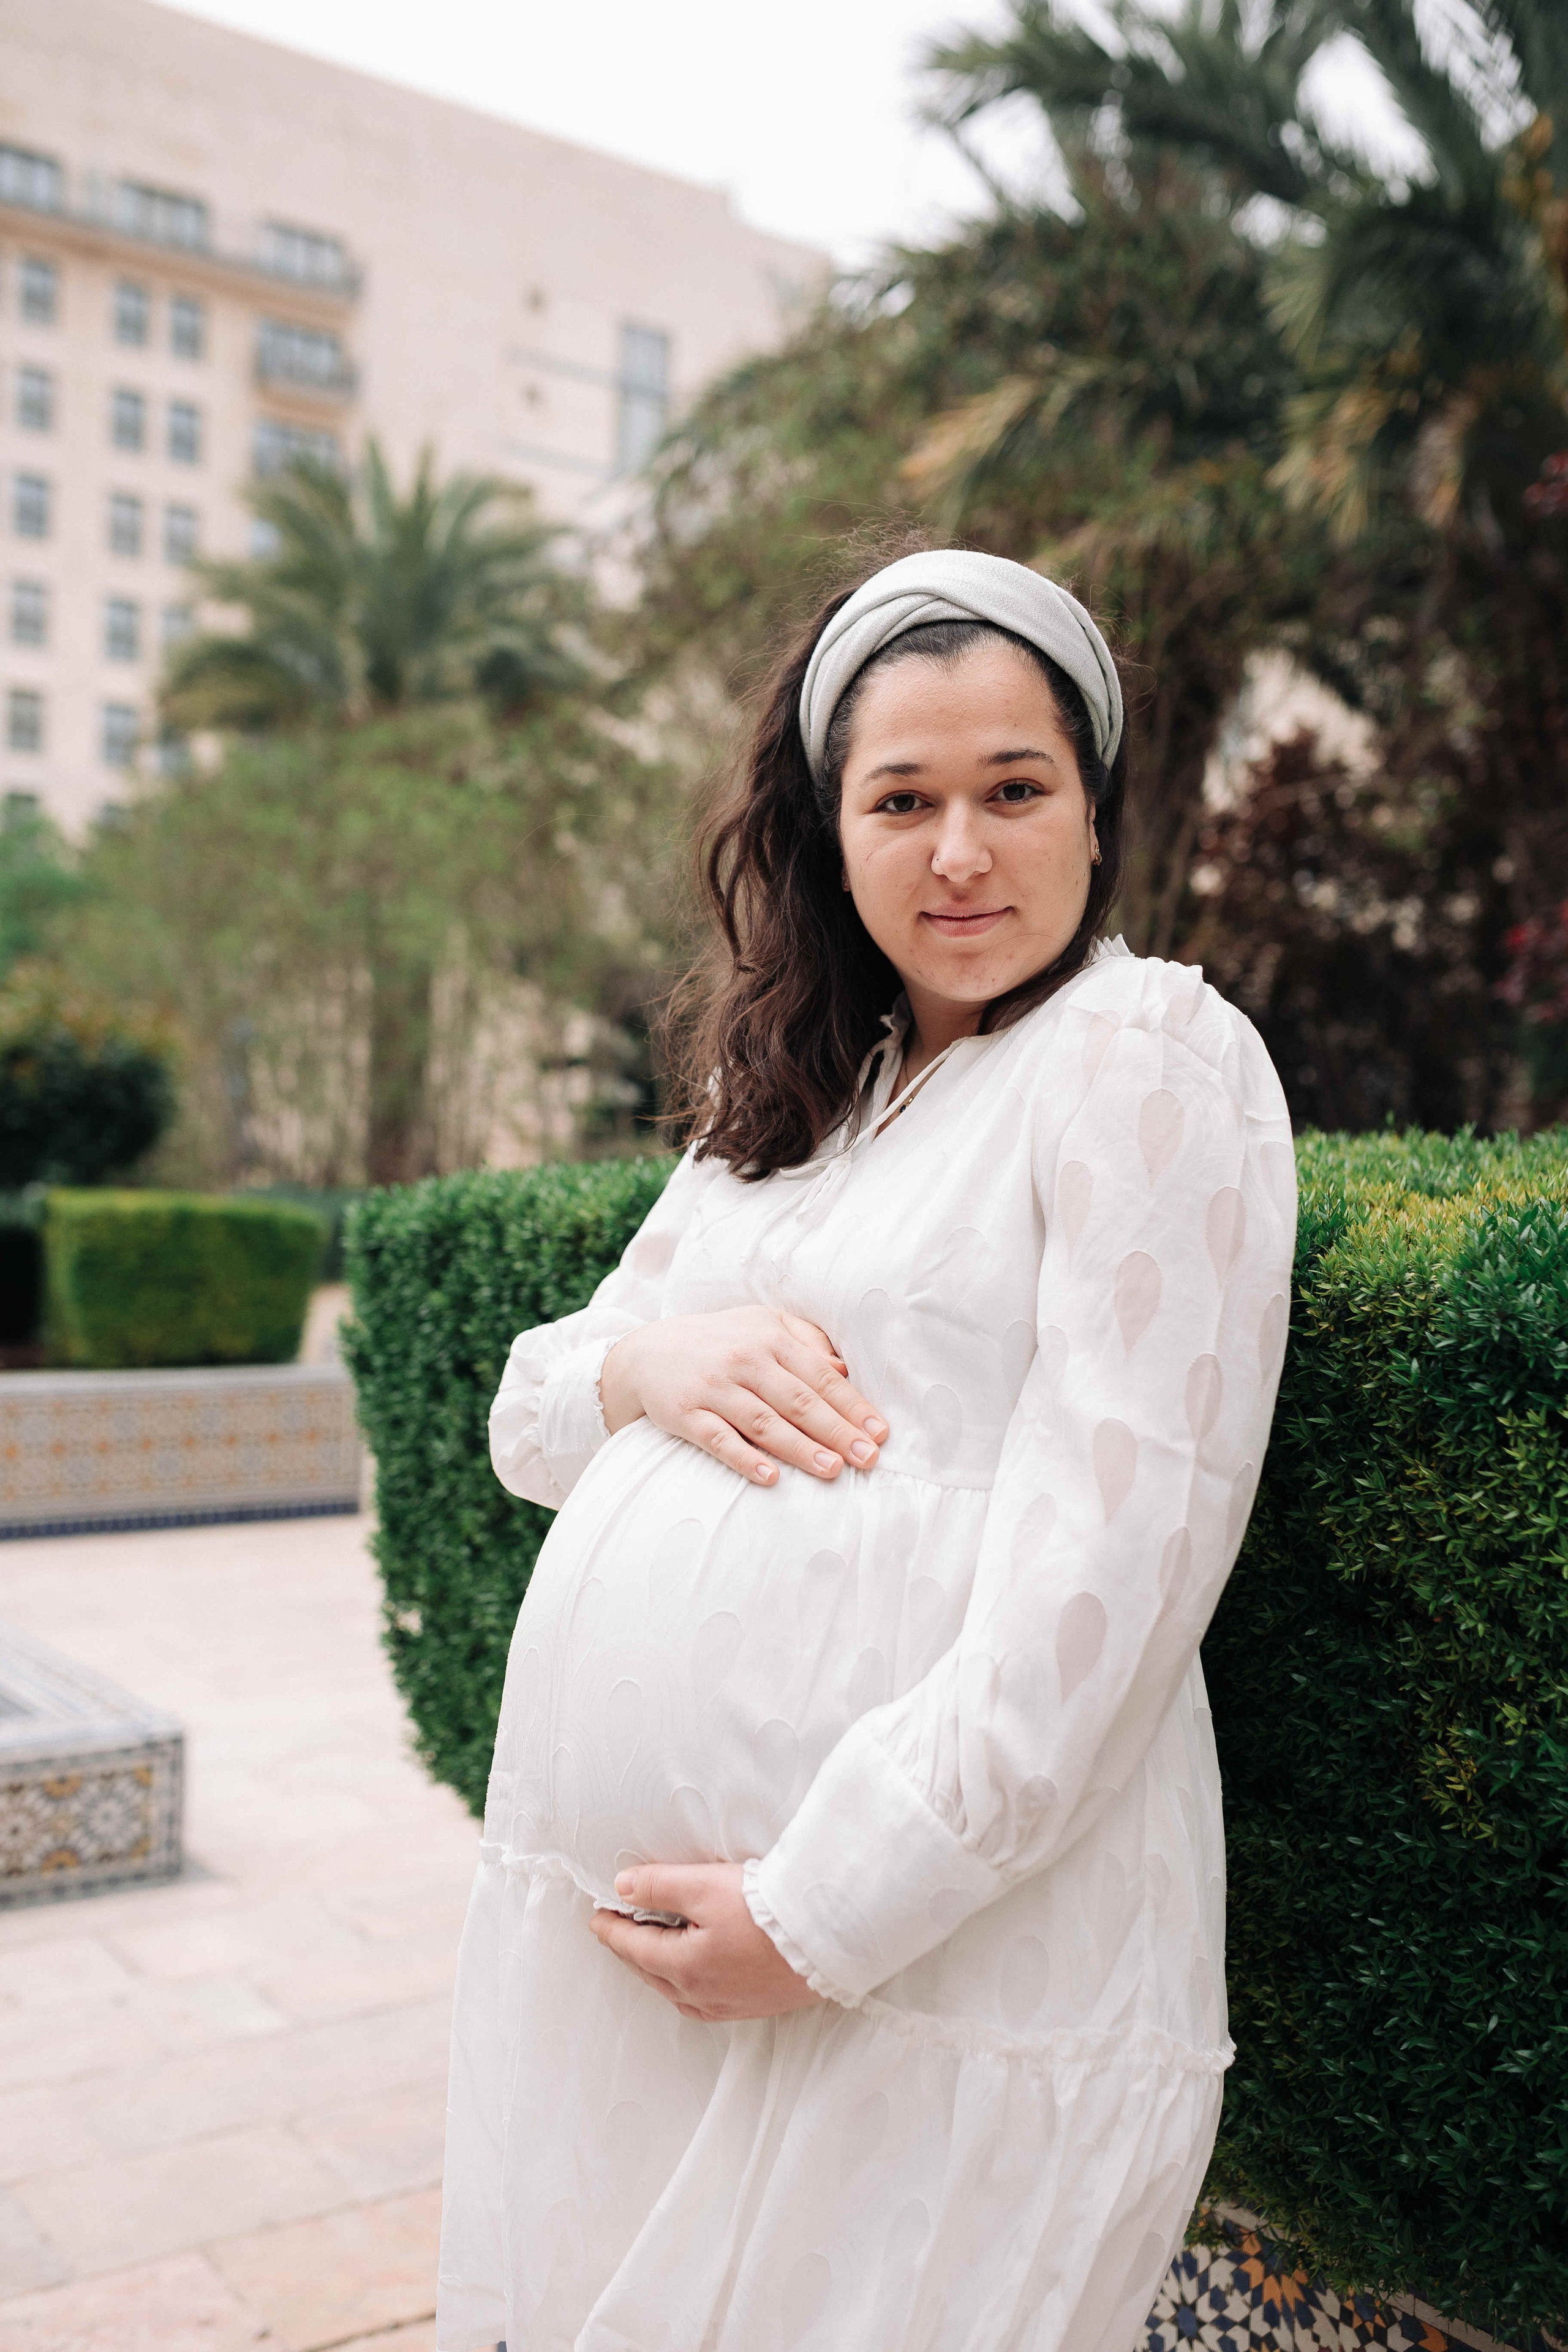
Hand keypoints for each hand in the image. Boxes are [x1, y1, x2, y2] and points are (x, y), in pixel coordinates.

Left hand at [589, 1863, 825, 2020]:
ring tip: (649, 1946)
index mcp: (683, 1967)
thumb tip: (622, 1889)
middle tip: (617, 1928)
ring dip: (657, 1967)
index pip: (633, 1947)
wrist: (829, 1935)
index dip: (611, 1929)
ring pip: (676, 1989)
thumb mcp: (705, 1886)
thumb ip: (659, 1886)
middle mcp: (701, 1995)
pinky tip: (692, 1973)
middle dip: (631, 1949)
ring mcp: (728, 2005)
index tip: (596, 1918)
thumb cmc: (768, 1909)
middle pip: (651, 1971)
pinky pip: (703, 2000)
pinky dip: (684, 1983)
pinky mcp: (753, 2005)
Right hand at [600, 1305, 887, 1485]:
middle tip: (868, 1459)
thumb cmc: (720, 1341)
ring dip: (800, 1448)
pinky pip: (718, 1440)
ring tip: (832, 1470)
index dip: (852, 1406)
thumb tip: (844, 1371)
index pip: (820, 1376)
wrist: (647, 1352)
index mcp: (770, 1338)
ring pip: (764, 1422)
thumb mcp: (763, 1324)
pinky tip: (770, 1477)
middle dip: (837, 1431)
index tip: (879, 1433)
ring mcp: (714, 1387)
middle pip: (798, 1400)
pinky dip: (744, 1458)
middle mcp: (744, 1360)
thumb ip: (805, 1341)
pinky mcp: (686, 1413)